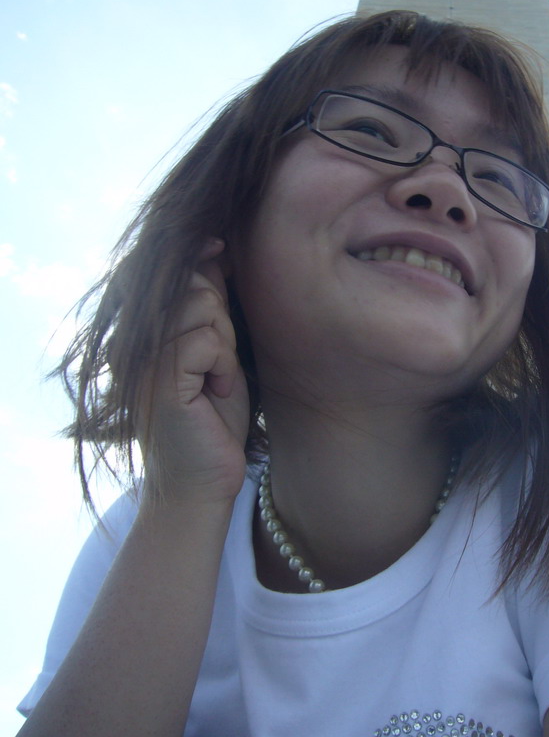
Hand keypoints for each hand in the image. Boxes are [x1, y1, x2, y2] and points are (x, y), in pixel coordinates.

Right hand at [139, 238, 249, 507]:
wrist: (201, 485)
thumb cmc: (214, 423)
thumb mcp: (216, 354)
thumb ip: (209, 310)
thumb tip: (213, 254)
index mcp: (143, 334)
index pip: (164, 271)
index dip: (197, 255)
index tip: (220, 251)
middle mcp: (134, 343)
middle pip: (190, 283)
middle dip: (221, 312)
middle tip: (221, 358)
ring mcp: (143, 362)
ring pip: (200, 306)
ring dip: (224, 339)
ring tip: (218, 374)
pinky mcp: (160, 382)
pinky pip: (204, 339)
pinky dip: (223, 362)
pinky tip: (217, 389)